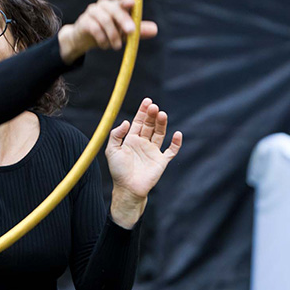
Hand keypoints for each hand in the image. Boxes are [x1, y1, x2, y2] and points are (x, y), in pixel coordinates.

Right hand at [58, 0, 156, 62]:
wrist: (83, 39)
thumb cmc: (107, 32)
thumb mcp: (124, 32)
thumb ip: (138, 30)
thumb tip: (155, 30)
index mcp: (115, 5)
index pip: (122, 0)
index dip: (126, 1)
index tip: (132, 3)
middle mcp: (103, 5)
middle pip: (114, 8)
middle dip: (123, 19)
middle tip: (131, 32)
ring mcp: (92, 12)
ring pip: (105, 19)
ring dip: (113, 34)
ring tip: (116, 47)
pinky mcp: (84, 21)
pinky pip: (94, 28)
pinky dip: (102, 38)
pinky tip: (105, 45)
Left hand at [105, 98, 182, 227]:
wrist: (127, 189)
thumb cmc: (118, 170)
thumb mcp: (111, 150)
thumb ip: (116, 135)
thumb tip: (127, 122)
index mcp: (131, 139)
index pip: (139, 122)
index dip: (143, 111)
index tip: (147, 101)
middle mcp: (143, 143)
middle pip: (150, 126)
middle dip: (152, 115)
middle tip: (154, 107)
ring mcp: (153, 151)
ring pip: (160, 134)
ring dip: (162, 124)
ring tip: (162, 114)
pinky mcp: (161, 161)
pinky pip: (171, 151)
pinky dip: (176, 143)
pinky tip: (177, 134)